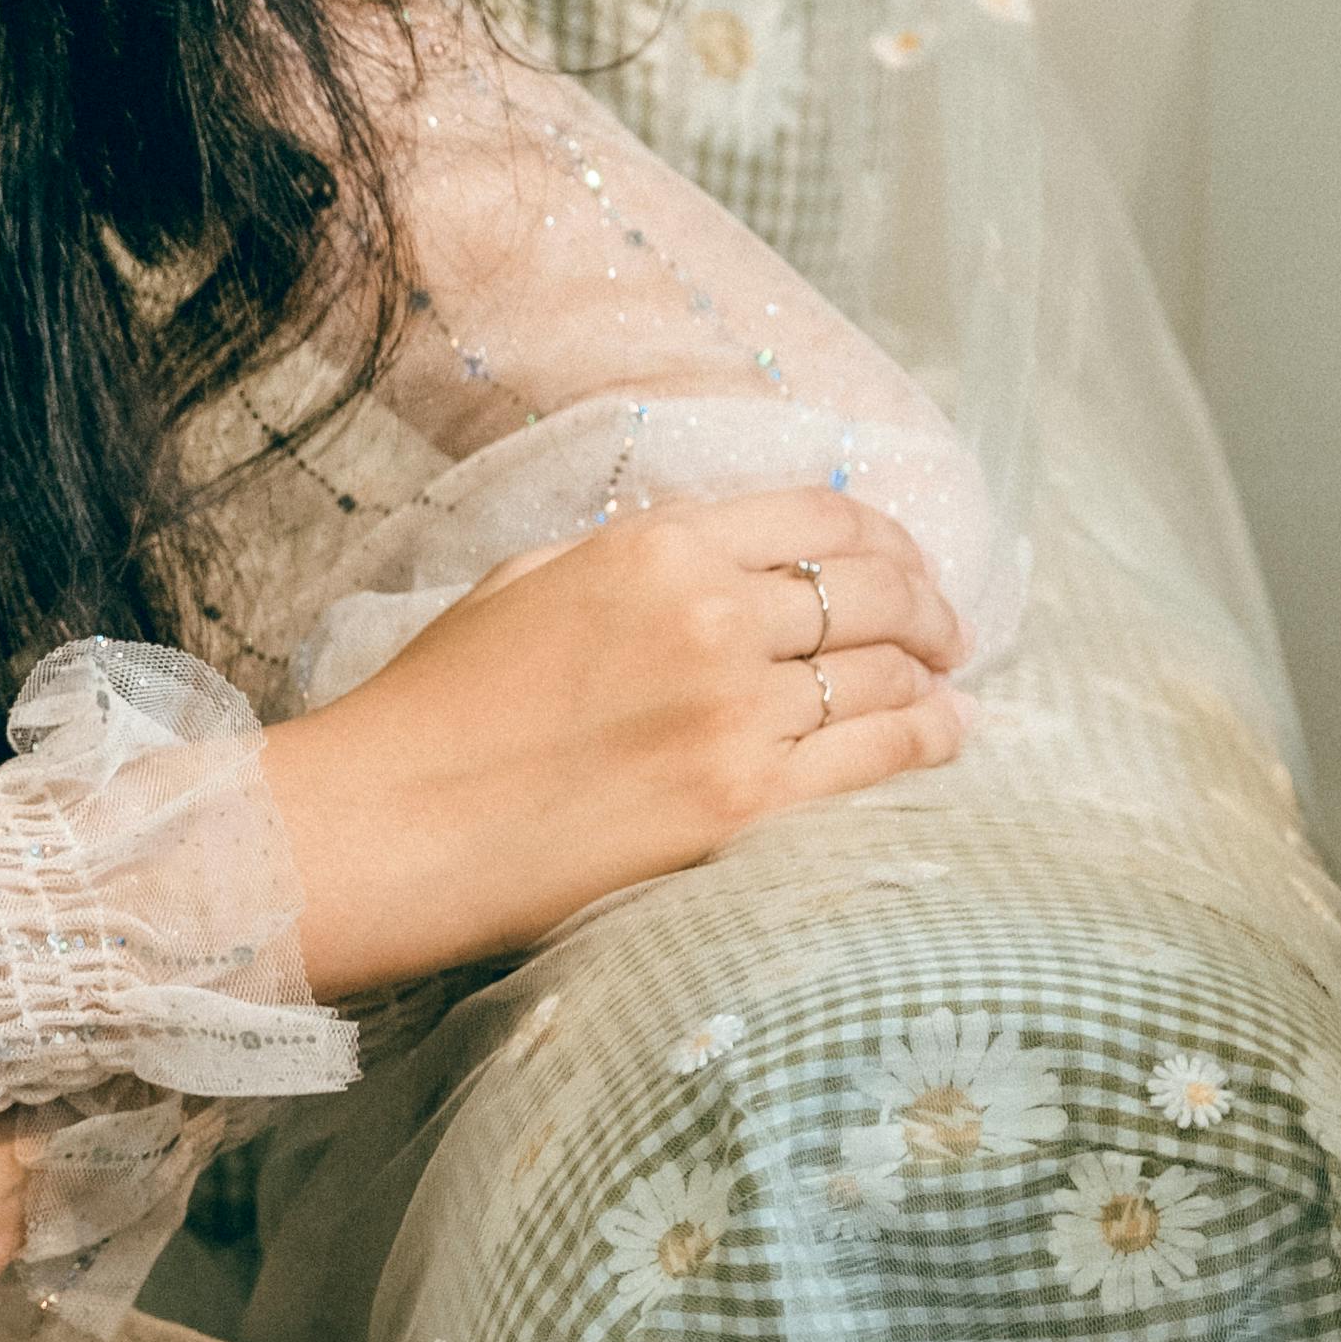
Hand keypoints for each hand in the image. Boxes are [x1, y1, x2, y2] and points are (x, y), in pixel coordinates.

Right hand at [255, 486, 969, 1000]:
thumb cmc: (438, 704)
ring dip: (933, 676)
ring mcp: (733, 714)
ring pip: (885, 674)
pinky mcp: (742, 806)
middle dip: (927, 605)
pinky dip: (931, 738)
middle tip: (946, 629)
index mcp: (655, 546)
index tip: (905, 564)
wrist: (390, 823)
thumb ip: (639, 556)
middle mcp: (710, 616)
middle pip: (875, 590)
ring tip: (947, 685)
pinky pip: (878, 756)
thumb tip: (735, 559)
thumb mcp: (532, 579)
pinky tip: (950, 732)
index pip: (822, 518)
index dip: (887, 538)